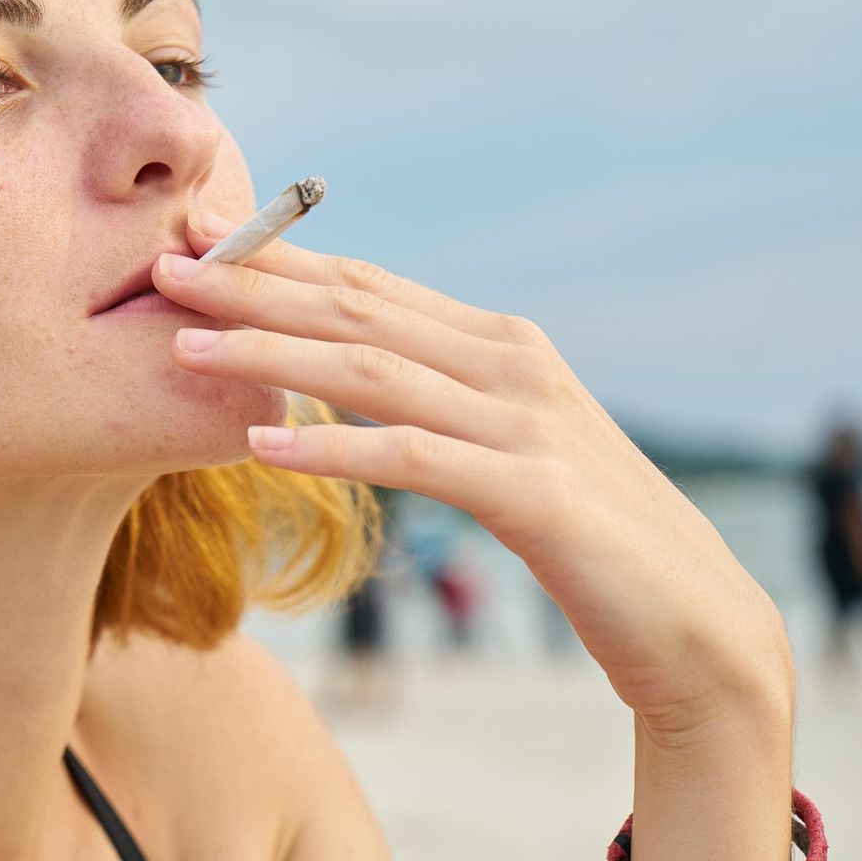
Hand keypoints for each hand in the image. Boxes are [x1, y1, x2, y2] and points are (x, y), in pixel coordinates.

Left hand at [156, 211, 794, 740]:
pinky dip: (332, 446)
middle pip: (359, 309)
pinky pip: (412, 457)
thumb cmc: (587, 542)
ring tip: (185, 346)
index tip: (196, 234)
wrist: (698, 627)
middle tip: (163, 264)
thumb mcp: (506, 452)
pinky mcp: (534, 494)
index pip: (368, 285)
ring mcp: (527, 424)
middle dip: (254, 284)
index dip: (278, 258)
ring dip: (270, 354)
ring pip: (373, 370)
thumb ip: (439, 403)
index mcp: (499, 346)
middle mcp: (512, 365)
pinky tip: (260, 446)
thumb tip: (348, 376)